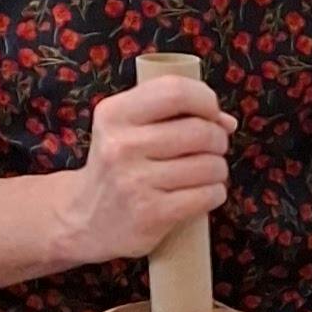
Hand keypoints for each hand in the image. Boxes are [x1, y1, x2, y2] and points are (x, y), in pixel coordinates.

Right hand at [58, 76, 236, 265]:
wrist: (84, 220)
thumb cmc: (119, 167)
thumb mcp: (128, 129)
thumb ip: (175, 114)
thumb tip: (227, 122)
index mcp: (114, 114)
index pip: (175, 91)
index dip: (206, 99)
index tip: (211, 113)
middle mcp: (121, 145)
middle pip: (201, 130)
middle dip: (218, 139)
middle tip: (211, 148)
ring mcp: (134, 181)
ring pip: (210, 165)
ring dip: (218, 169)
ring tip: (203, 173)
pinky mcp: (150, 213)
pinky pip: (208, 195)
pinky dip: (215, 193)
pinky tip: (200, 194)